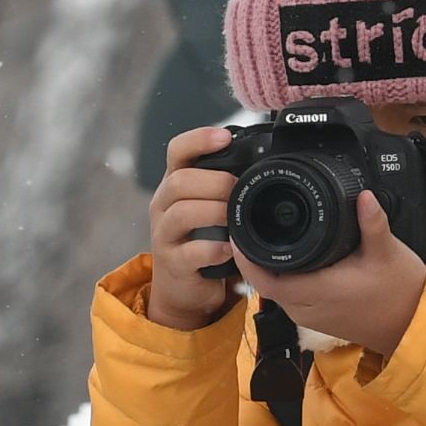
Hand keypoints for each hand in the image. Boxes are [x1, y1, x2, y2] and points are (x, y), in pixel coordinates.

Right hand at [141, 125, 243, 332]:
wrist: (183, 288)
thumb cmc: (200, 240)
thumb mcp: (208, 206)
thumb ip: (224, 185)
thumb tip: (261, 163)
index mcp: (175, 185)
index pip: (177, 151)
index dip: (199, 139)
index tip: (225, 137)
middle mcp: (164, 206)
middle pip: (179, 180)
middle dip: (215, 181)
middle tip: (238, 188)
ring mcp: (165, 235)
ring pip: (181, 212)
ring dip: (214, 211)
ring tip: (233, 217)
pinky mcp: (173, 263)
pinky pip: (189, 252)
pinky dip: (213, 249)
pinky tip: (229, 249)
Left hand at [239, 193, 425, 351]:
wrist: (411, 325)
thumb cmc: (399, 292)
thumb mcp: (388, 253)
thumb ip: (373, 223)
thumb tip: (363, 195)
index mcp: (318, 292)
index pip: (265, 279)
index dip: (246, 258)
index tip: (237, 232)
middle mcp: (306, 309)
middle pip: (264, 283)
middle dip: (253, 256)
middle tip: (248, 224)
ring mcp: (309, 316)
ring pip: (275, 290)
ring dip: (266, 267)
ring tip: (263, 235)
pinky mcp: (316, 317)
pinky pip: (288, 296)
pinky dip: (282, 277)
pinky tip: (287, 256)